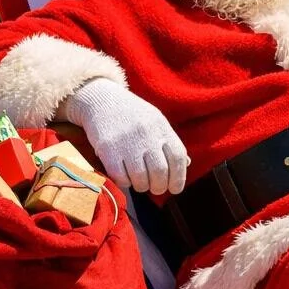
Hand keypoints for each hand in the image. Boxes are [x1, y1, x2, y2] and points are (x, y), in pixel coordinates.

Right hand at [62, 78, 189, 196]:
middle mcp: (147, 135)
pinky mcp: (108, 149)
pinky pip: (120, 177)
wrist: (102, 100)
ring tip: (139, 182)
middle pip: (160, 172)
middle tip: (155, 188)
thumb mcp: (156, 122)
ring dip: (142, 186)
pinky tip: (124, 176)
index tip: (174, 188)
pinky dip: (124, 182)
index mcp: (162, 128)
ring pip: (140, 178)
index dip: (179, 178)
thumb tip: (186, 164)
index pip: (178, 158)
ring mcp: (127, 142)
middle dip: (159, 187)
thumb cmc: (133, 114)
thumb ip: (169, 143)